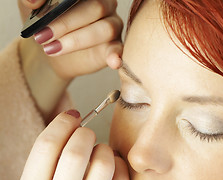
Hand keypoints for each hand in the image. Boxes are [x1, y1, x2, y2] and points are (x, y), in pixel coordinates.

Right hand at [15, 110, 128, 179]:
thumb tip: (72, 117)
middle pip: (76, 152)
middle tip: (87, 135)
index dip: (62, 123)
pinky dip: (120, 166)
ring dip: (104, 149)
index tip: (72, 117)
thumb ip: (48, 160)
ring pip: (104, 164)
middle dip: (85, 133)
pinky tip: (113, 169)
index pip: (46, 146)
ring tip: (100, 154)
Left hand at [17, 0, 122, 120]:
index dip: (66, 2)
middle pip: (96, 7)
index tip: (42, 8)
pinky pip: (119, 50)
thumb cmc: (45, 24)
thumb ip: (32, 0)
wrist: (49, 49)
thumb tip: (34, 1)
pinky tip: (112, 61)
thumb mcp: (32, 9)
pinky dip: (116, 55)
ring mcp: (113, 26)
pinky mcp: (114, 47)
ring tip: (53, 48)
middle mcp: (104, 5)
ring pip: (105, 29)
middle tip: (43, 34)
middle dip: (67, 22)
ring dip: (77, 40)